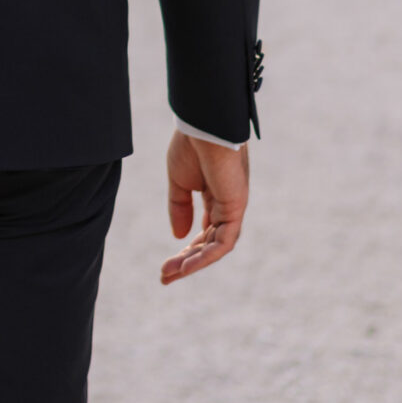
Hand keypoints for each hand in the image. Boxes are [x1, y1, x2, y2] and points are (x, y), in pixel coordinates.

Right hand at [160, 129, 248, 284]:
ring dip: (194, 263)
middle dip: (187, 262)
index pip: (204, 232)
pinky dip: (206, 256)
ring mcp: (233, 208)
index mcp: (215, 197)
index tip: (167, 266)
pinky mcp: (236, 208)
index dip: (186, 250)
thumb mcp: (179, 182)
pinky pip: (223, 242)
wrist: (203, 126)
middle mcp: (227, 205)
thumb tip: (178, 236)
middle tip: (165, 276)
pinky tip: (187, 266)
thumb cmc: (191, 146)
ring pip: (216, 247)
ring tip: (170, 274)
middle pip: (208, 243)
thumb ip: (179, 207)